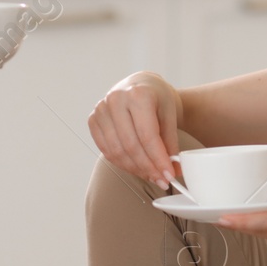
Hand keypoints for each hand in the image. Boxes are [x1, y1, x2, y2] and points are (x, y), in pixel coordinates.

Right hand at [88, 72, 181, 186]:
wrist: (140, 85)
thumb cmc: (157, 98)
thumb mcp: (170, 115)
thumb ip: (170, 142)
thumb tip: (173, 170)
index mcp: (138, 95)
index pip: (148, 136)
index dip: (158, 160)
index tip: (169, 175)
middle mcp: (116, 100)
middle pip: (131, 146)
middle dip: (148, 168)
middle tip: (162, 180)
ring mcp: (101, 109)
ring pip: (117, 151)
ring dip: (134, 169)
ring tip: (150, 175)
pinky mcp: (93, 119)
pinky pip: (106, 150)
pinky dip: (121, 163)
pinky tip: (136, 167)